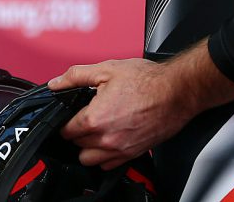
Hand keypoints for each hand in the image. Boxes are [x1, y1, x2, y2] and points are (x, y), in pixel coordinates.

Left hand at [49, 44, 233, 169]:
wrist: (177, 92)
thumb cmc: (147, 81)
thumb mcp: (106, 69)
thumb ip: (75, 76)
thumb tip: (56, 83)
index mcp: (95, 119)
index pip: (66, 130)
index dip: (64, 120)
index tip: (69, 114)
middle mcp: (107, 139)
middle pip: (76, 146)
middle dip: (76, 132)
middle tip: (83, 117)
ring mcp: (121, 149)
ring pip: (90, 160)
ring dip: (88, 147)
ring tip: (94, 130)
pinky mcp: (134, 153)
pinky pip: (109, 165)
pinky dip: (105, 156)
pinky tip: (109, 138)